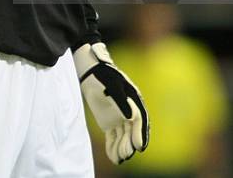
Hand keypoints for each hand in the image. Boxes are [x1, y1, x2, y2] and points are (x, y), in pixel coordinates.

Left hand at [73, 42, 149, 164]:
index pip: (140, 120)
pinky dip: (112, 147)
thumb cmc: (104, 76)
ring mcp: (119, 118)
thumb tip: (130, 117)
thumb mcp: (113, 86)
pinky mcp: (109, 123)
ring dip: (122, 147)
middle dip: (130, 143)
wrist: (91, 74)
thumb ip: (121, 101)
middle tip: (127, 154)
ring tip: (120, 159)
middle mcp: (129, 112)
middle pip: (132, 131)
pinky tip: (112, 157)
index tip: (139, 146)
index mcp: (134, 101)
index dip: (141, 134)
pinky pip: (113, 137)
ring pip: (123, 136)